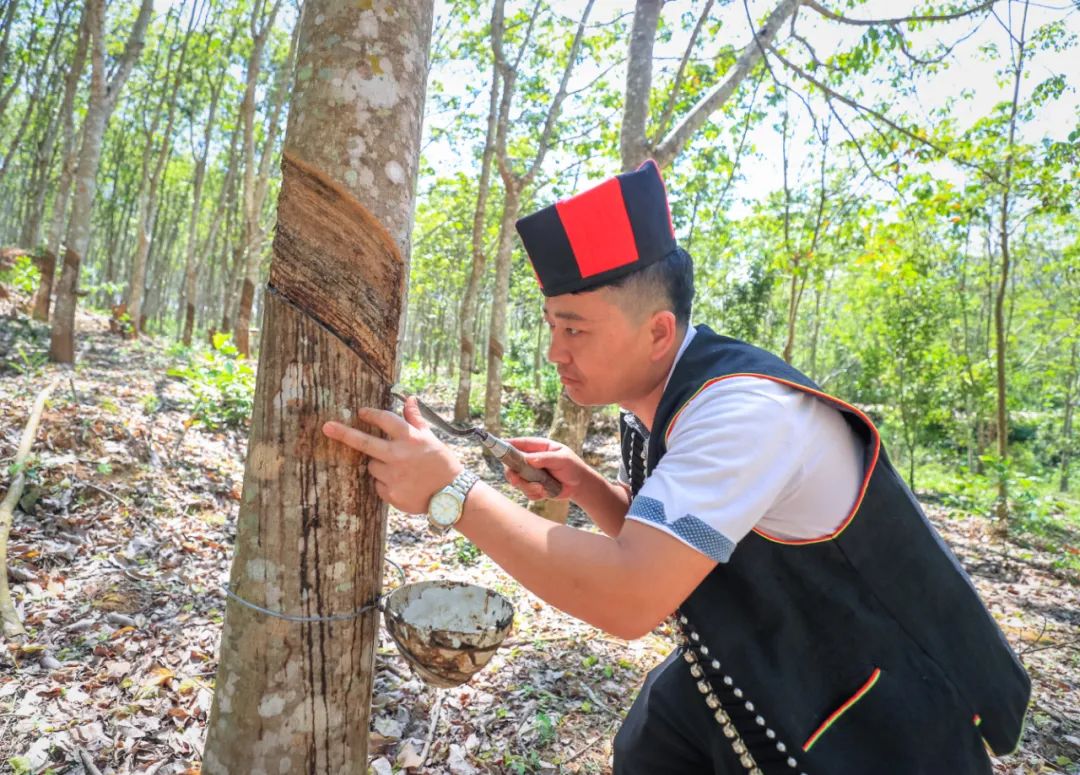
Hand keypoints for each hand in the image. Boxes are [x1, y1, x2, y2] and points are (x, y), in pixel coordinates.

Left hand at [322, 397, 462, 514]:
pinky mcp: (390, 494)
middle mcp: (399, 455)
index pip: (384, 419)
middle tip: (327, 427)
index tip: (361, 412)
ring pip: (372, 466)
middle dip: (343, 433)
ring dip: (378, 464)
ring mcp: (393, 476)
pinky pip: (377, 484)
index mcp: (410, 438)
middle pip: (364, 442)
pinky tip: (402, 483)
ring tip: (400, 469)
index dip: (370, 414)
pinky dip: (385, 482)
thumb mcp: (431, 438)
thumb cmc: (442, 463)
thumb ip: (415, 420)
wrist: (451, 495)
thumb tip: (409, 399)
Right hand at [502, 437, 586, 501]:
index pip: (520, 444)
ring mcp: (531, 474)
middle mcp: (531, 460)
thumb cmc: (573, 467)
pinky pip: (526, 492)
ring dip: (527, 486)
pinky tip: (546, 492)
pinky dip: (534, 494)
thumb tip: (528, 459)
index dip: (508, 445)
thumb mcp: (562, 459)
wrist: (579, 486)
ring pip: (517, 480)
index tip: (498, 448)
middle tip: (515, 479)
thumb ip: (545, 458)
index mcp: (538, 447)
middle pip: (512, 464)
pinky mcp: (533, 487)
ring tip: (541, 488)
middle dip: (512, 473)